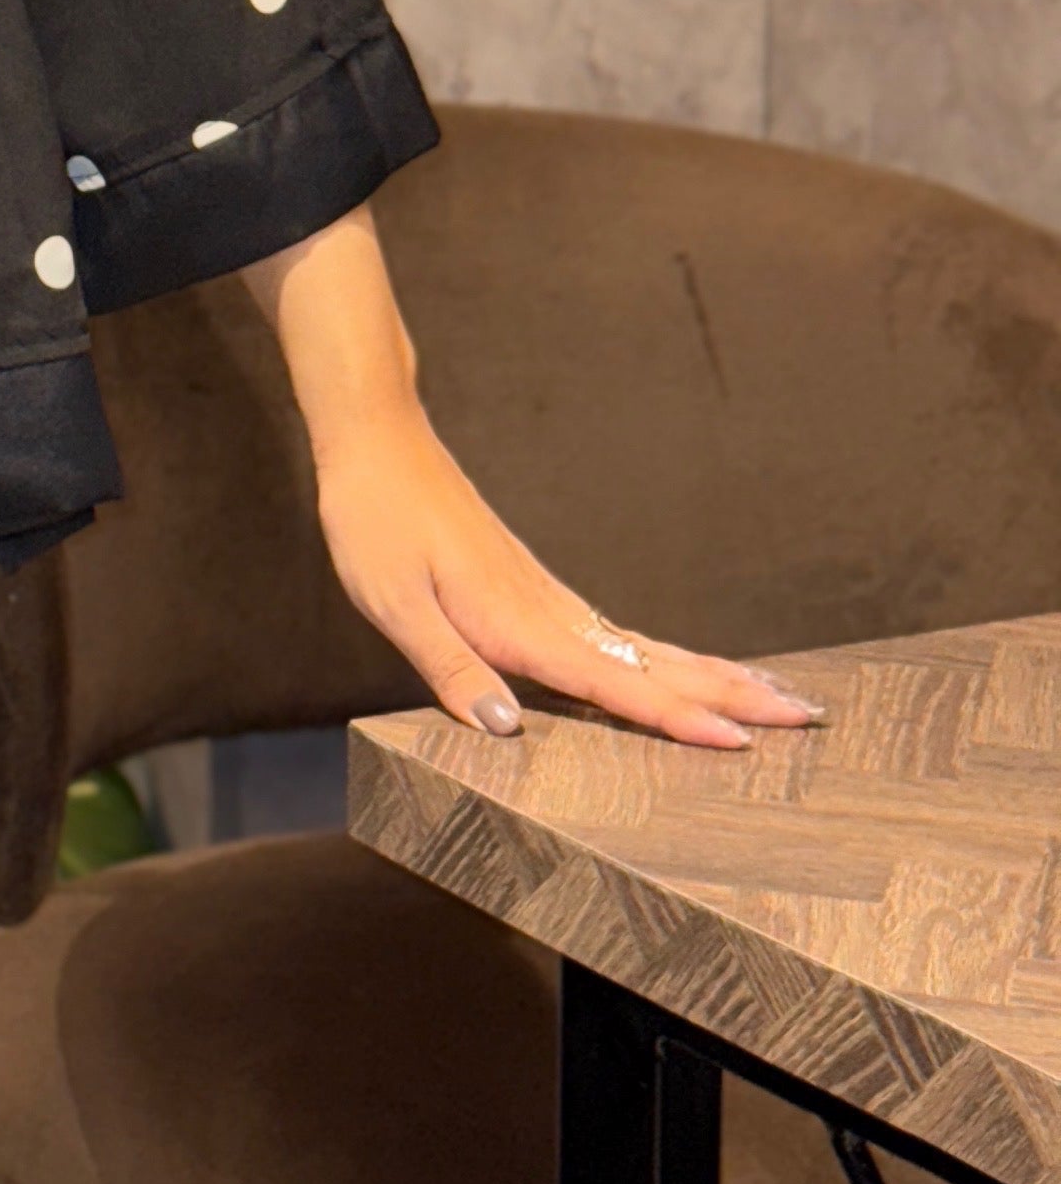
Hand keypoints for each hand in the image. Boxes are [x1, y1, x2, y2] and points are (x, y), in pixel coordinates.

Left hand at [310, 408, 823, 752]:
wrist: (377, 441)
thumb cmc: (372, 520)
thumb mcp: (391, 600)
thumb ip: (448, 666)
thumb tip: (507, 730)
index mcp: (519, 622)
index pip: (614, 683)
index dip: (677, 717)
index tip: (742, 742)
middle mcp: (550, 611)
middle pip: (658, 663)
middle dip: (734, 693)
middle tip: (810, 718)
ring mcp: (550, 598)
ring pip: (649, 649)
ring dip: (715, 677)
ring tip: (778, 699)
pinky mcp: (538, 591)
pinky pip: (619, 637)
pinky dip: (668, 660)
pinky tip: (682, 675)